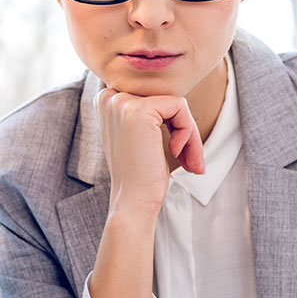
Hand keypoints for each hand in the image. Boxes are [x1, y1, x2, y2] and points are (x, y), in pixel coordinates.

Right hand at [95, 86, 204, 215]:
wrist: (133, 201)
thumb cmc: (142, 174)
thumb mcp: (141, 135)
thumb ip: (150, 111)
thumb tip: (178, 95)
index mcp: (107, 100)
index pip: (155, 96)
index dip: (171, 123)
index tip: (176, 150)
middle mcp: (109, 96)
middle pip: (166, 97)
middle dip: (184, 128)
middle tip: (189, 158)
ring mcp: (122, 102)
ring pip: (176, 103)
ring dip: (189, 133)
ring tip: (187, 159)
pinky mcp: (139, 110)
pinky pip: (181, 106)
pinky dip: (188, 132)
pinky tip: (175, 152)